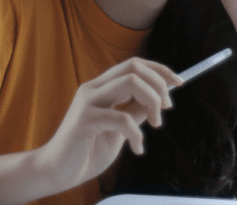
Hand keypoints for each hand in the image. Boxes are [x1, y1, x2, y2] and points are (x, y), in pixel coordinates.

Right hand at [33, 57, 182, 193]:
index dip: (160, 70)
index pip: (134, 64)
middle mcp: (93, 88)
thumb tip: (157, 102)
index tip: (179, 83)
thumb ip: (133, 113)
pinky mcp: (85, 119)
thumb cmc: (86, 151)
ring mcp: (88, 101)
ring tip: (156, 124)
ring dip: (153, 102)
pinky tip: (137, 148)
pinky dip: (137, 134)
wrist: (57, 171)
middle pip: (134, 67)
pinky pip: (123, 118)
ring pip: (131, 82)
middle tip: (167, 108)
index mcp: (101, 87)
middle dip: (159, 84)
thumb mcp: (119, 130)